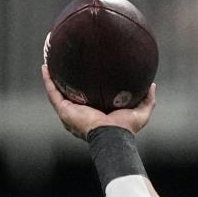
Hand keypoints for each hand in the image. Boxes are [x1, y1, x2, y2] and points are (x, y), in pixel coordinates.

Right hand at [41, 63, 155, 139]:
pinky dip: (48, 80)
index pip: (88, 97)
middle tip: (65, 63)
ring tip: (50, 61)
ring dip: (52, 77)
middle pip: (70, 93)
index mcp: (95, 113)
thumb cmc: (126, 129)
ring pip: (58, 92)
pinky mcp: (64, 111)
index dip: (85, 85)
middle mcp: (80, 113)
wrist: (113, 135)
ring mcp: (70, 112)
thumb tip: (151, 84)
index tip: (87, 71)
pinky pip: (52, 93)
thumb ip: (147, 99)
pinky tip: (45, 67)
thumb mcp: (140, 112)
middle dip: (66, 80)